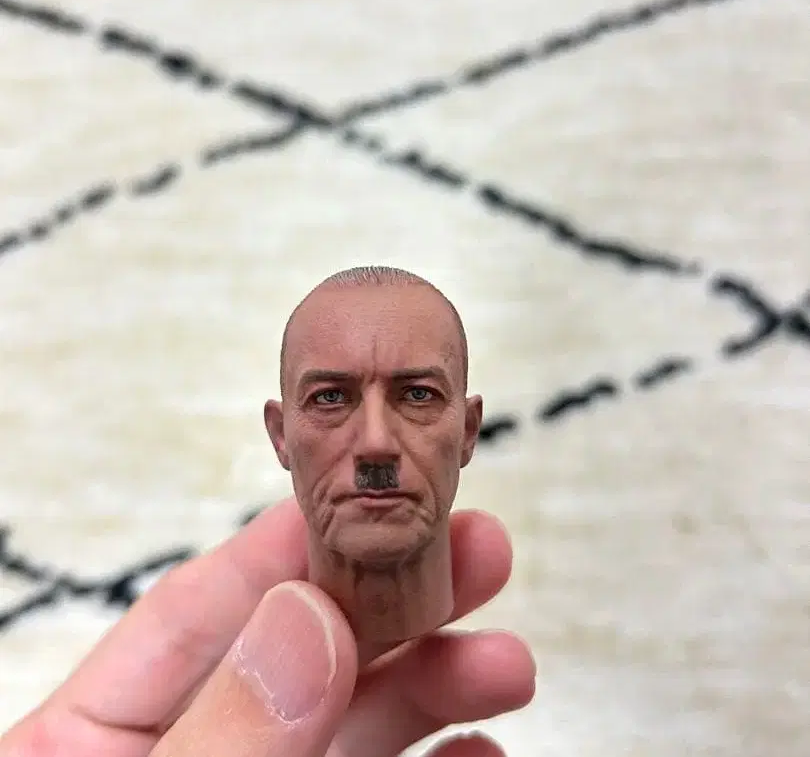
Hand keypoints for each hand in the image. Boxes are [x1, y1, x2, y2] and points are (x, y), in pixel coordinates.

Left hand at [1, 498, 535, 755]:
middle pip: (305, 657)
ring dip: (439, 683)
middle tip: (476, 548)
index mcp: (95, 742)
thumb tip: (308, 616)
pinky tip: (482, 749)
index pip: (201, 611)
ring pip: (358, 725)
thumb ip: (221, 730)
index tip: (363, 502)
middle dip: (399, 600)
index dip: (289, 545)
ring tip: (505, 659)